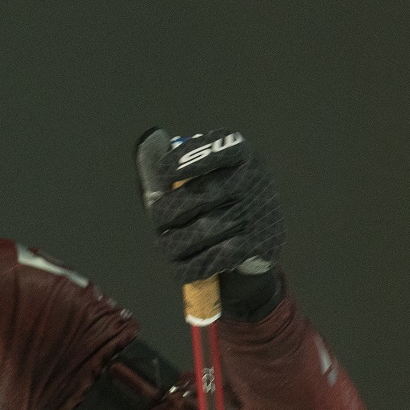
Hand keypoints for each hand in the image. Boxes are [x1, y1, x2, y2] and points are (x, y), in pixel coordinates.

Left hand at [133, 128, 285, 319]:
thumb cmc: (219, 200)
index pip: (215, 149)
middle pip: (200, 195)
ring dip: (175, 244)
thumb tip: (149, 141)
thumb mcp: (206, 174)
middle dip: (167, 213)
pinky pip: (216, 257)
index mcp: (238, 153)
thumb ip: (177, 164)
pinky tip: (179, 268)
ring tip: (166, 246)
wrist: (260, 238)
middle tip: (158, 222)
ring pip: (203, 231)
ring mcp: (258, 211)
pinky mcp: (260, 244)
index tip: (164, 174)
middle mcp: (253, 178)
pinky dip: (191, 266)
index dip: (186, 160)